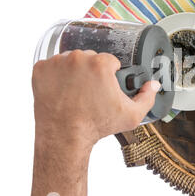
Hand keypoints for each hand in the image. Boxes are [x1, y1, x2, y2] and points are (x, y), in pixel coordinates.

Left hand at [32, 50, 159, 150]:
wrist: (65, 137)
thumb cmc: (96, 125)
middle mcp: (78, 58)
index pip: (110, 61)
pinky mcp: (41, 69)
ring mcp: (57, 63)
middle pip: (90, 58)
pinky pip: (51, 66)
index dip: (111, 74)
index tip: (106, 87)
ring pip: (71, 60)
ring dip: (74, 72)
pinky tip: (62, 90)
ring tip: (76, 92)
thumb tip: (153, 85)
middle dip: (92, 72)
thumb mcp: (131, 115)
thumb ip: (147, 98)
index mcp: (100, 64)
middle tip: (91, 91)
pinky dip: (56, 76)